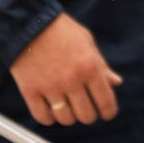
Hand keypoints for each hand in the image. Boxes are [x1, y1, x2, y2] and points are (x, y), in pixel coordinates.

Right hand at [11, 12, 121, 126]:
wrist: (27, 24)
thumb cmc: (61, 31)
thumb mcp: (88, 43)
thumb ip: (102, 66)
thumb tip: (116, 83)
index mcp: (90, 67)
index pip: (106, 101)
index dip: (108, 112)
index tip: (106, 114)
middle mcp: (72, 80)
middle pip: (86, 115)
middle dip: (88, 115)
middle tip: (85, 109)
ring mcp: (50, 87)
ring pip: (65, 119)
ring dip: (68, 117)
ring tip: (67, 108)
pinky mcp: (30, 90)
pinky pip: (42, 117)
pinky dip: (48, 118)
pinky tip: (51, 110)